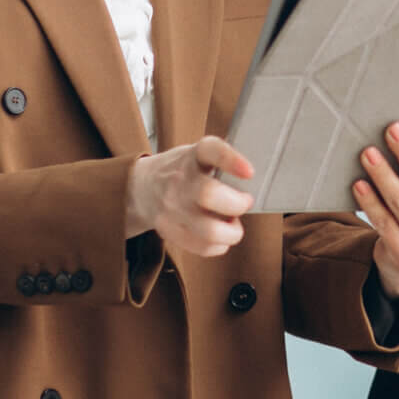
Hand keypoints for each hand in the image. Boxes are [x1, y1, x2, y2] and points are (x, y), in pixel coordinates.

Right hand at [124, 135, 256, 257]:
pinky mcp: (168, 230)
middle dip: (237, 204)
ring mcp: (171, 207)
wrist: (143, 187)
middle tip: (245, 202)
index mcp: (193, 156)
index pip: (211, 151)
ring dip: (232, 232)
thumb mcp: (200, 155)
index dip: (232, 161)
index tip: (249, 172)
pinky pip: (203, 247)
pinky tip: (219, 235)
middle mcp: (179, 180)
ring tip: (232, 224)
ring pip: (210, 231)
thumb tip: (256, 183)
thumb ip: (225, 164)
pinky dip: (219, 245)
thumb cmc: (183, 171)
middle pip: (209, 195)